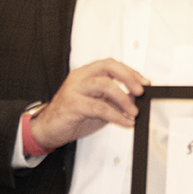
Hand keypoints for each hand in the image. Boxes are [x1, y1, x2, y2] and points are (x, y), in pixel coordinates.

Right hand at [29, 58, 148, 149]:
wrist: (47, 129)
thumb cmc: (72, 115)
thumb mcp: (98, 105)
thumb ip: (114, 99)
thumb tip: (135, 98)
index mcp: (86, 73)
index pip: (111, 64)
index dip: (130, 72)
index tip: (145, 83)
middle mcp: (80, 77)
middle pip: (108, 67)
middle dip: (129, 78)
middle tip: (140, 92)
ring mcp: (75, 89)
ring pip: (105, 85)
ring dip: (124, 99)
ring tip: (133, 112)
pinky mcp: (72, 104)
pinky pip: (99, 107)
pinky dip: (116, 115)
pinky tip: (124, 121)